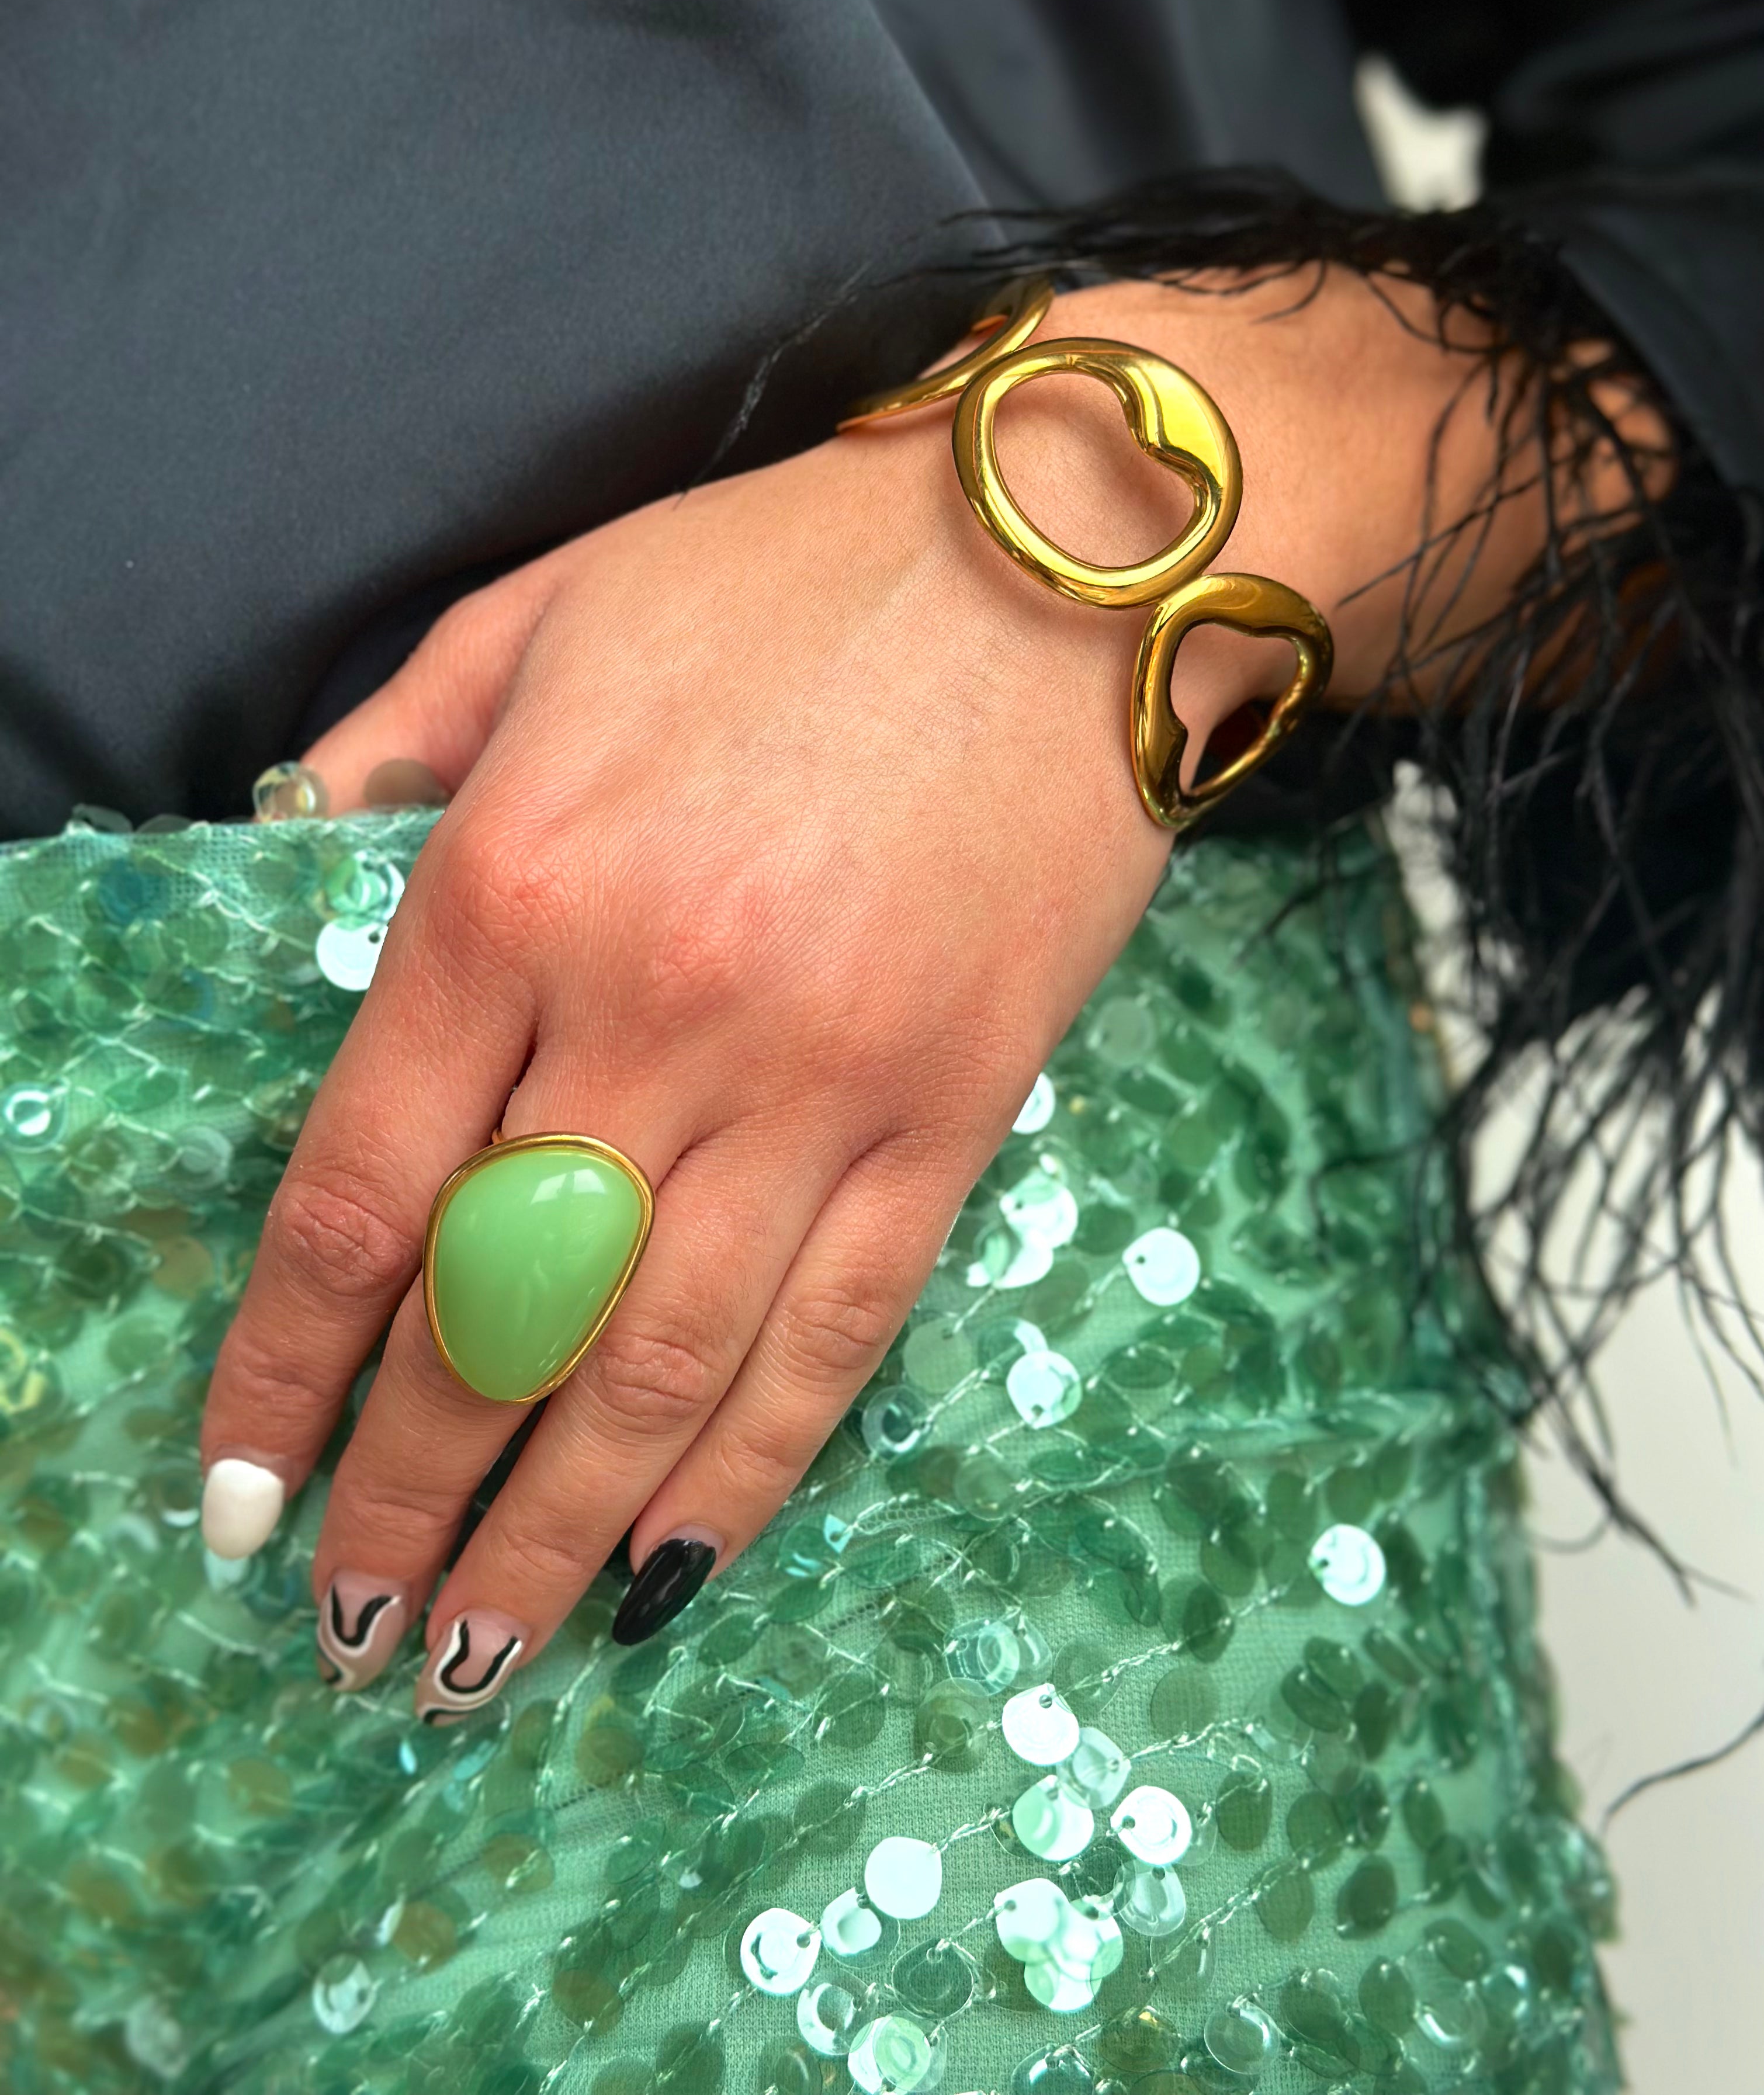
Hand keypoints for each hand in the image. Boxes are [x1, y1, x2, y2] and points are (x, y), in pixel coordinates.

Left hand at [198, 271, 1554, 1707]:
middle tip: (343, 1632)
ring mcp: (821, 1083)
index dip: (282, 1374)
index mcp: (513, 888)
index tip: (234, 1496)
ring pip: (659, 1369)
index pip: (359, 1196)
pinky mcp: (957, 1115)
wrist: (1073, 557)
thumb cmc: (787, 575)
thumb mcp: (538, 612)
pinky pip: (838, 1336)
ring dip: (556, 1538)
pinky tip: (673, 1574)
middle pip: (497, 1320)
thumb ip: (392, 745)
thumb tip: (290, 860)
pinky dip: (747, 1472)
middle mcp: (653, 1015)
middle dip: (404, 1500)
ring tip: (478, 1662)